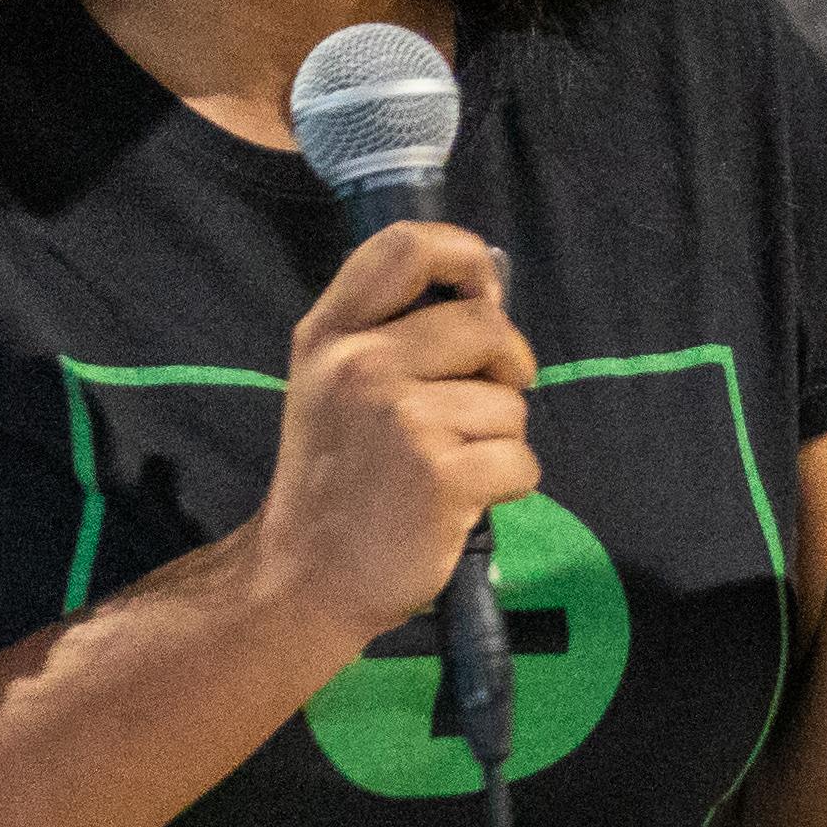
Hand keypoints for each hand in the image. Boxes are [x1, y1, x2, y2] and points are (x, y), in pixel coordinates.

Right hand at [243, 221, 540, 640]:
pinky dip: (507, 485)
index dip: (464, 257)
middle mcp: (361, 364)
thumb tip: (487, 294)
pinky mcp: (442, 476)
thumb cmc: (333, 479)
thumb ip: (386, 332)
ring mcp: (402, 419)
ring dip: (499, 439)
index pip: (407, 246)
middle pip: (487, 324)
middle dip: (505, 366)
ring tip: (449, 468)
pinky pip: (522, 460)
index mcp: (330, 334)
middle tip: (478, 408)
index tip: (480, 293)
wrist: (305, 579)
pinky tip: (461, 503)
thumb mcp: (328, 384)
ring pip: (511, 402)